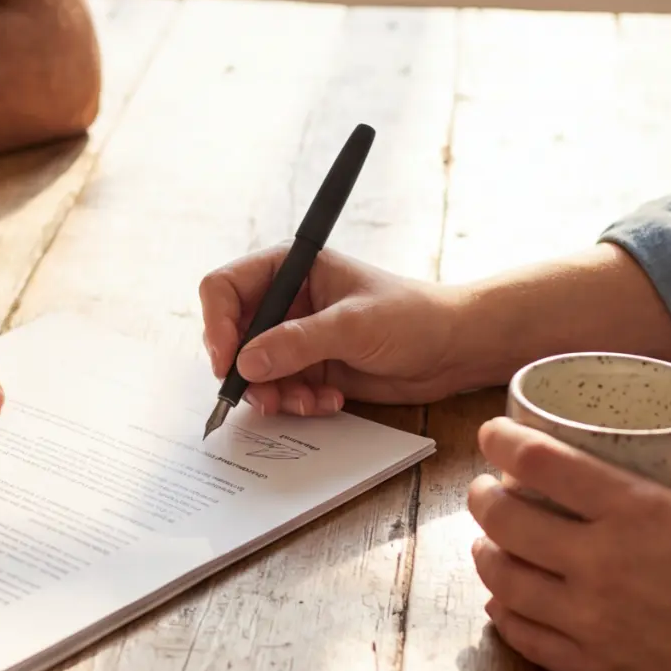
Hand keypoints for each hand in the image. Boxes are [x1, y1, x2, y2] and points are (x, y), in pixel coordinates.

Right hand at [198, 247, 471, 414]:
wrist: (454, 349)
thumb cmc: (413, 317)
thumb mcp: (353, 325)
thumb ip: (297, 342)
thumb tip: (245, 363)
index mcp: (291, 268)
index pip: (225, 288)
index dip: (217, 324)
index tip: (226, 361)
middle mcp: (287, 301)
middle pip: (233, 336)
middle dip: (246, 370)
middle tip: (264, 397)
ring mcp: (296, 337)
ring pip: (254, 371)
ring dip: (274, 393)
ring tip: (308, 402)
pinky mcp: (310, 368)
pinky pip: (281, 391)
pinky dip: (297, 402)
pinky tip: (330, 401)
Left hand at [465, 415, 670, 670]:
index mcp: (637, 511)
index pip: (540, 462)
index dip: (502, 441)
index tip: (492, 435)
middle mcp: (600, 562)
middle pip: (504, 520)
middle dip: (482, 498)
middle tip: (485, 491)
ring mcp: (591, 620)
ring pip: (503, 580)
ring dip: (484, 554)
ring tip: (487, 543)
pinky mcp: (595, 668)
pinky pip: (525, 637)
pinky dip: (504, 614)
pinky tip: (502, 602)